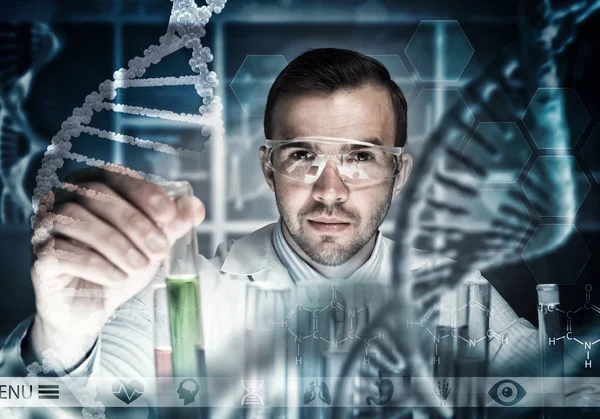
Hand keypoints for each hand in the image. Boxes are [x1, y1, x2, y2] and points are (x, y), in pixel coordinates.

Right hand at [29, 167, 204, 369]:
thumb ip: (173, 224)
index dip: (143, 192)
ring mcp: (44, 227)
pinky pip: (60, 252)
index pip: (114, 175)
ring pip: (75, 218)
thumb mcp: (152, 243)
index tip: (169, 215)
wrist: (92, 308)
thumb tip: (195, 206)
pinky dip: (95, 264)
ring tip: (140, 266)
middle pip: (95, 195)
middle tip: (160, 249)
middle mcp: (61, 199)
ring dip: (116, 243)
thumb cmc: (121, 265)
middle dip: (135, 222)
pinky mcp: (39, 257)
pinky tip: (117, 277)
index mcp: (90, 186)